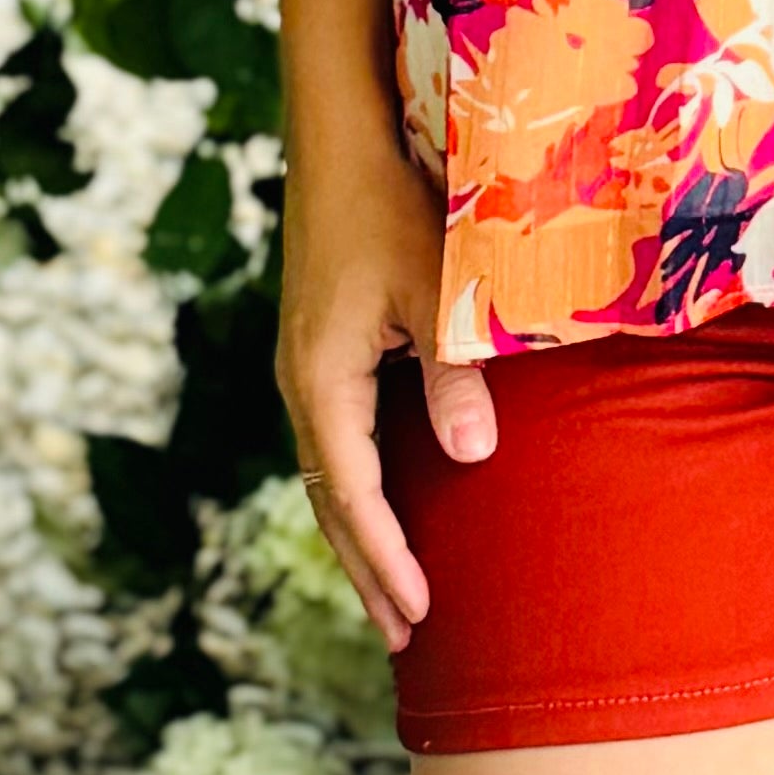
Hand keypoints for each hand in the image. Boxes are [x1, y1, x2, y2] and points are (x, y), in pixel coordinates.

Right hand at [276, 105, 485, 648]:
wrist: (341, 136)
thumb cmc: (393, 203)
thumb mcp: (436, 288)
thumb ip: (454, 373)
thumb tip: (472, 460)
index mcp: (320, 379)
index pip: (353, 495)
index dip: (387, 558)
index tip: (421, 613)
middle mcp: (301, 382)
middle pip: (330, 500)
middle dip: (366, 569)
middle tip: (404, 638)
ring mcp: (305, 366)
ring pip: (328, 475)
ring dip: (359, 536)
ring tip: (393, 595)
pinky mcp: (318, 349)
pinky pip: (335, 442)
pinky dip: (357, 490)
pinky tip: (383, 507)